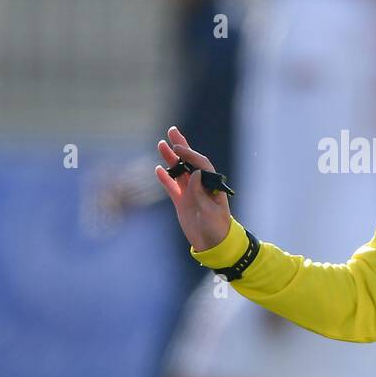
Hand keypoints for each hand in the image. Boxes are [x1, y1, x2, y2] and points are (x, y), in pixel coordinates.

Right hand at [154, 126, 231, 251]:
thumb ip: (201, 193)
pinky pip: (171, 187)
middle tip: (172, 131)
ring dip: (170, 159)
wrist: (213, 245)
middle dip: (181, 146)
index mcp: (211, 185)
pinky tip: (158, 169)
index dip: (191, 154)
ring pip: (178, 171)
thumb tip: (194, 173)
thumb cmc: (217, 228)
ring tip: (161, 144)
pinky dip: (165, 179)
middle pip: (189, 162)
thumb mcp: (210, 212)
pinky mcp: (181, 202)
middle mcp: (200, 186)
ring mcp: (190, 193)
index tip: (179, 148)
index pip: (201, 164)